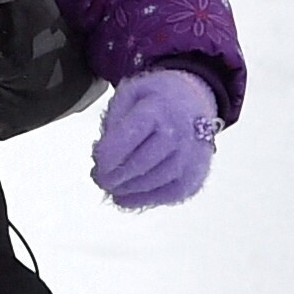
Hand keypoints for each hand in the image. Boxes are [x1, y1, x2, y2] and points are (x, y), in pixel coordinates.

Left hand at [89, 68, 219, 209]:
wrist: (196, 102)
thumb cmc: (157, 99)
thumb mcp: (130, 93)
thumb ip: (113, 121)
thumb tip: (102, 158)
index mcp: (160, 108)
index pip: (129, 137)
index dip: (108, 156)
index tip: (97, 162)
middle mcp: (180, 134)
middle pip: (139, 164)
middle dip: (113, 176)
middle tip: (99, 178)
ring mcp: (190, 159)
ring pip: (151, 182)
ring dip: (125, 189)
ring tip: (110, 186)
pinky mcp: (195, 178)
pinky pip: (166, 196)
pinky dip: (141, 200)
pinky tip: (124, 197)